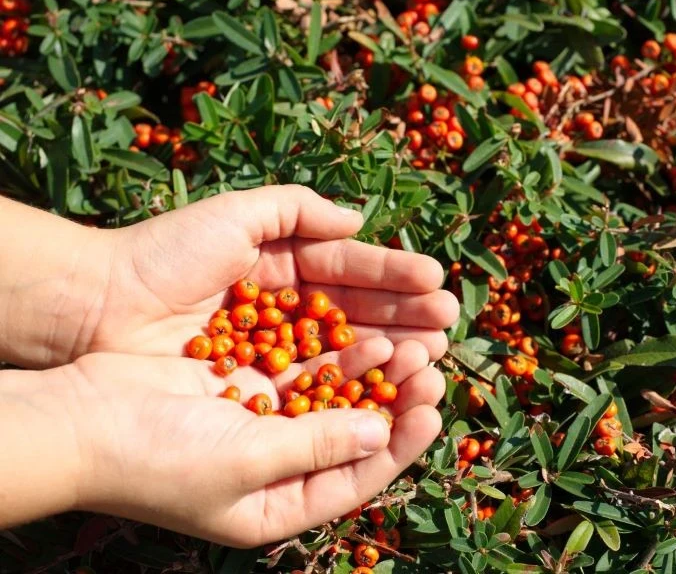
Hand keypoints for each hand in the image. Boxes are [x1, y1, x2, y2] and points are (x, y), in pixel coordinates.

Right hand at [57, 337, 443, 546]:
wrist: (80, 419)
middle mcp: (275, 468)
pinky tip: (359, 333)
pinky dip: (329, 357)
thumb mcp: (247, 460)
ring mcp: (261, 425)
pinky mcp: (244, 387)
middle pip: (351, 434)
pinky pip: (301, 372)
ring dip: (367, 372)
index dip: (399, 447)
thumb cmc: (157, 459)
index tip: (433, 412)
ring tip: (406, 342)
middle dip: (391, 401)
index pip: (356, 479)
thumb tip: (382, 435)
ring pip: (331, 398)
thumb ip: (318, 445)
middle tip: (430, 365)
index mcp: (278, 505)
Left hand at [87, 185, 458, 361]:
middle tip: (448, 321)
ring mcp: (275, 350)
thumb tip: (358, 219)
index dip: (394, 274)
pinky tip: (388, 381)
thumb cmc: (164, 253)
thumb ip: (297, 209)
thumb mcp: (234, 213)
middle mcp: (287, 308)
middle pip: (357, 311)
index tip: (435, 281)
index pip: (351, 267)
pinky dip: (351, 383)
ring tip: (433, 351)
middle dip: (405, 315)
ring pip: (344, 349)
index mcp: (284, 263)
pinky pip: (314, 384)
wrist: (100, 306)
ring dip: (391, 349)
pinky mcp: (259, 388)